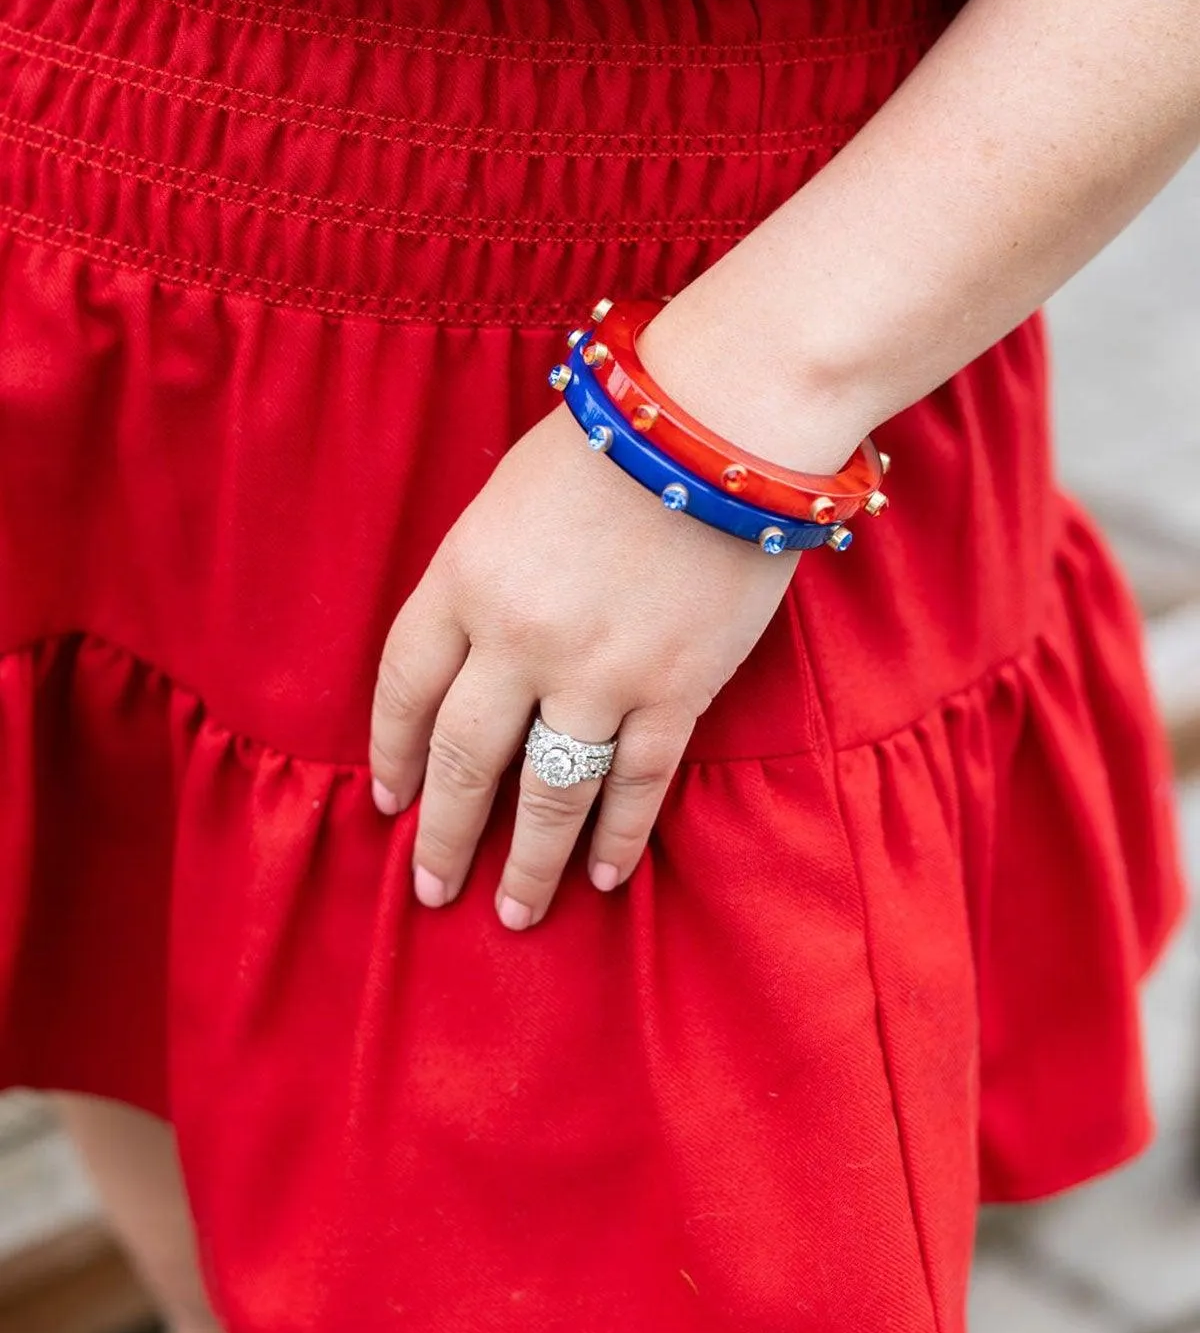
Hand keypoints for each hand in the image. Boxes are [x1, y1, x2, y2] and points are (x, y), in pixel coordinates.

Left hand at [368, 398, 797, 929]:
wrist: (722, 419)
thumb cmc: (613, 440)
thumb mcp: (508, 495)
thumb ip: (482, 576)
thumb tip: (475, 652)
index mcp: (463, 578)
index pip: (405, 687)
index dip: (392, 751)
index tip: (389, 799)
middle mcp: (517, 638)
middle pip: (464, 757)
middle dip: (443, 831)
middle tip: (429, 888)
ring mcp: (597, 672)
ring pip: (548, 793)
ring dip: (526, 863)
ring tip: (513, 913)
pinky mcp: (675, 689)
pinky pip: (637, 784)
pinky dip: (618, 837)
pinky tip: (603, 876)